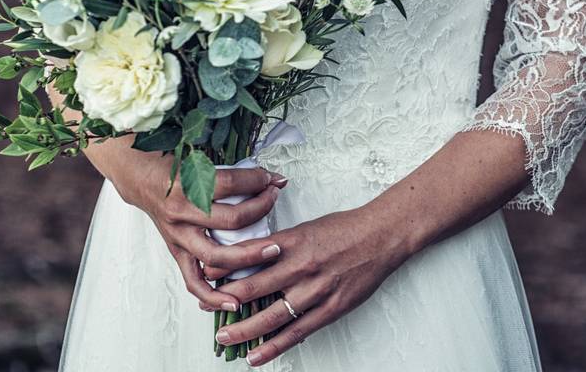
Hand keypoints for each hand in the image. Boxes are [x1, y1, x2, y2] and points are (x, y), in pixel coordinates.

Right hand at [100, 139, 287, 312]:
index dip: (257, 180)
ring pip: (217, 256)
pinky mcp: (176, 252)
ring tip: (273, 251)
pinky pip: (194, 281)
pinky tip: (235, 302)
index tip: (272, 178)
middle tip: (275, 202)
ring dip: (249, 256)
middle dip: (260, 210)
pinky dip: (214, 296)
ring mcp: (178, 236)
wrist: (141, 180)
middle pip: (230, 220)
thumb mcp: (196, 161)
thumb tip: (271, 177)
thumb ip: (231, 171)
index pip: (230, 183)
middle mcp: (181, 213)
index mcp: (186, 185)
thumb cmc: (171, 168)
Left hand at [207, 207, 407, 366]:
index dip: (224, 267)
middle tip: (205, 309)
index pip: (248, 256)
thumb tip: (250, 256)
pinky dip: (274, 346)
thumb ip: (279, 244)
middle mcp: (301, 266)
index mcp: (292, 242)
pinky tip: (256, 356)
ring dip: (244, 328)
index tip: (204, 274)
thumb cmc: (344, 229)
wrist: (381, 236)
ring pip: (272, 315)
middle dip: (225, 300)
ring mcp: (316, 290)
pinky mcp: (331, 309)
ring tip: (224, 337)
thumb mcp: (305, 228)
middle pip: (254, 287)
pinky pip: (297, 332)